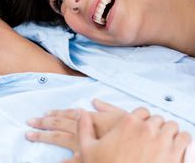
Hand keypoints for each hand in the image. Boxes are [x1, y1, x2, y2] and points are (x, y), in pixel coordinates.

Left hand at [25, 99, 147, 150]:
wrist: (138, 143)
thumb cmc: (132, 129)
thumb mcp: (121, 115)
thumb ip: (107, 108)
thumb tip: (96, 101)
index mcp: (90, 119)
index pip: (68, 115)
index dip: (56, 114)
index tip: (45, 114)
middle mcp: (83, 130)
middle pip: (58, 125)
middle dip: (43, 123)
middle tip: (29, 122)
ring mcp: (83, 145)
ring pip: (59, 139)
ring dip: (43, 136)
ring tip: (29, 135)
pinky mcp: (86, 157)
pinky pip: (70, 161)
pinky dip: (61, 161)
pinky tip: (53, 161)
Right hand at [75, 109, 191, 162]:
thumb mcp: (87, 148)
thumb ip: (84, 127)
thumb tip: (81, 112)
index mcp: (127, 123)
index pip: (142, 111)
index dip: (142, 119)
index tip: (142, 127)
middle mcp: (145, 128)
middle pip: (158, 118)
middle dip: (156, 126)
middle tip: (153, 137)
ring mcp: (162, 140)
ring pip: (173, 126)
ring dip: (170, 132)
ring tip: (166, 141)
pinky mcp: (174, 154)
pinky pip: (185, 138)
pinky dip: (183, 140)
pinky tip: (177, 148)